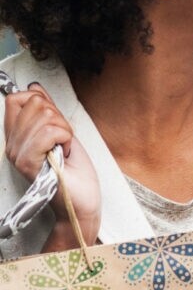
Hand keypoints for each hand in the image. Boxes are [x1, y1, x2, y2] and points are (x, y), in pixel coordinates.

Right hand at [4, 84, 100, 247]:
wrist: (83, 201)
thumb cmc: (75, 173)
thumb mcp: (62, 133)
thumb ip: (47, 111)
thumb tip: (34, 88)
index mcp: (17, 138)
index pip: (16, 99)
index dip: (41, 100)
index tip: (55, 121)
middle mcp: (12, 146)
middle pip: (34, 103)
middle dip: (58, 117)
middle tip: (63, 140)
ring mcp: (18, 155)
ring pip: (45, 115)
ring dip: (65, 130)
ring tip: (64, 149)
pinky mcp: (28, 163)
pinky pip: (50, 131)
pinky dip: (65, 138)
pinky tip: (64, 153)